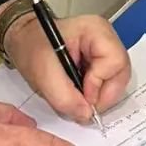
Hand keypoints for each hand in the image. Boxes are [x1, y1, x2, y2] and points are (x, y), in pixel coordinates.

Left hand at [5, 13, 131, 123]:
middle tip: (83, 105)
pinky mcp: (102, 62)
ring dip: (98, 96)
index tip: (81, 97)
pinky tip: (79, 93)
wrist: (24, 43)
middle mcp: (106, 39)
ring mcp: (105, 50)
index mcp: (96, 30)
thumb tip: (86, 115)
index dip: (99, 84)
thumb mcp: (43, 74)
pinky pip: (108, 84)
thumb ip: (64, 97)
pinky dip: (95, 94)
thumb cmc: (31, 47)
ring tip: (77, 97)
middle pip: (121, 73)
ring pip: (116, 81)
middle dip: (103, 95)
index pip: (114, 62)